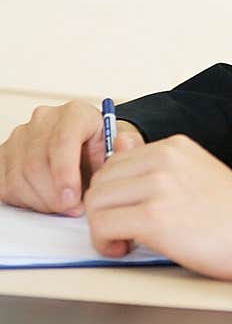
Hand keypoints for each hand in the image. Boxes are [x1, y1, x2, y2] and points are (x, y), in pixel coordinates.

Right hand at [0, 99, 143, 214]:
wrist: (91, 148)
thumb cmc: (104, 150)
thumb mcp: (124, 147)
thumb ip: (128, 149)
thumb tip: (123, 146)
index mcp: (75, 113)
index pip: (62, 140)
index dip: (64, 174)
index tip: (72, 199)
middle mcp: (45, 119)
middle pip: (36, 164)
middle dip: (54, 196)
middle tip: (72, 209)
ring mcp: (22, 135)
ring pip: (19, 177)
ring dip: (41, 201)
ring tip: (62, 205)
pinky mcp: (6, 153)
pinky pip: (5, 184)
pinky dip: (24, 200)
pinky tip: (44, 200)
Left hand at [84, 134, 231, 281]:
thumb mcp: (194, 173)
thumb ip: (156, 163)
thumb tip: (119, 148)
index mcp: (173, 146)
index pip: (114, 163)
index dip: (114, 194)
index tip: (127, 213)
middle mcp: (163, 158)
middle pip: (100, 181)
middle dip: (103, 210)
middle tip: (122, 232)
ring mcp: (158, 185)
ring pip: (96, 202)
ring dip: (102, 227)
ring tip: (124, 241)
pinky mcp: (154, 216)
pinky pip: (103, 225)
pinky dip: (104, 242)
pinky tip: (125, 248)